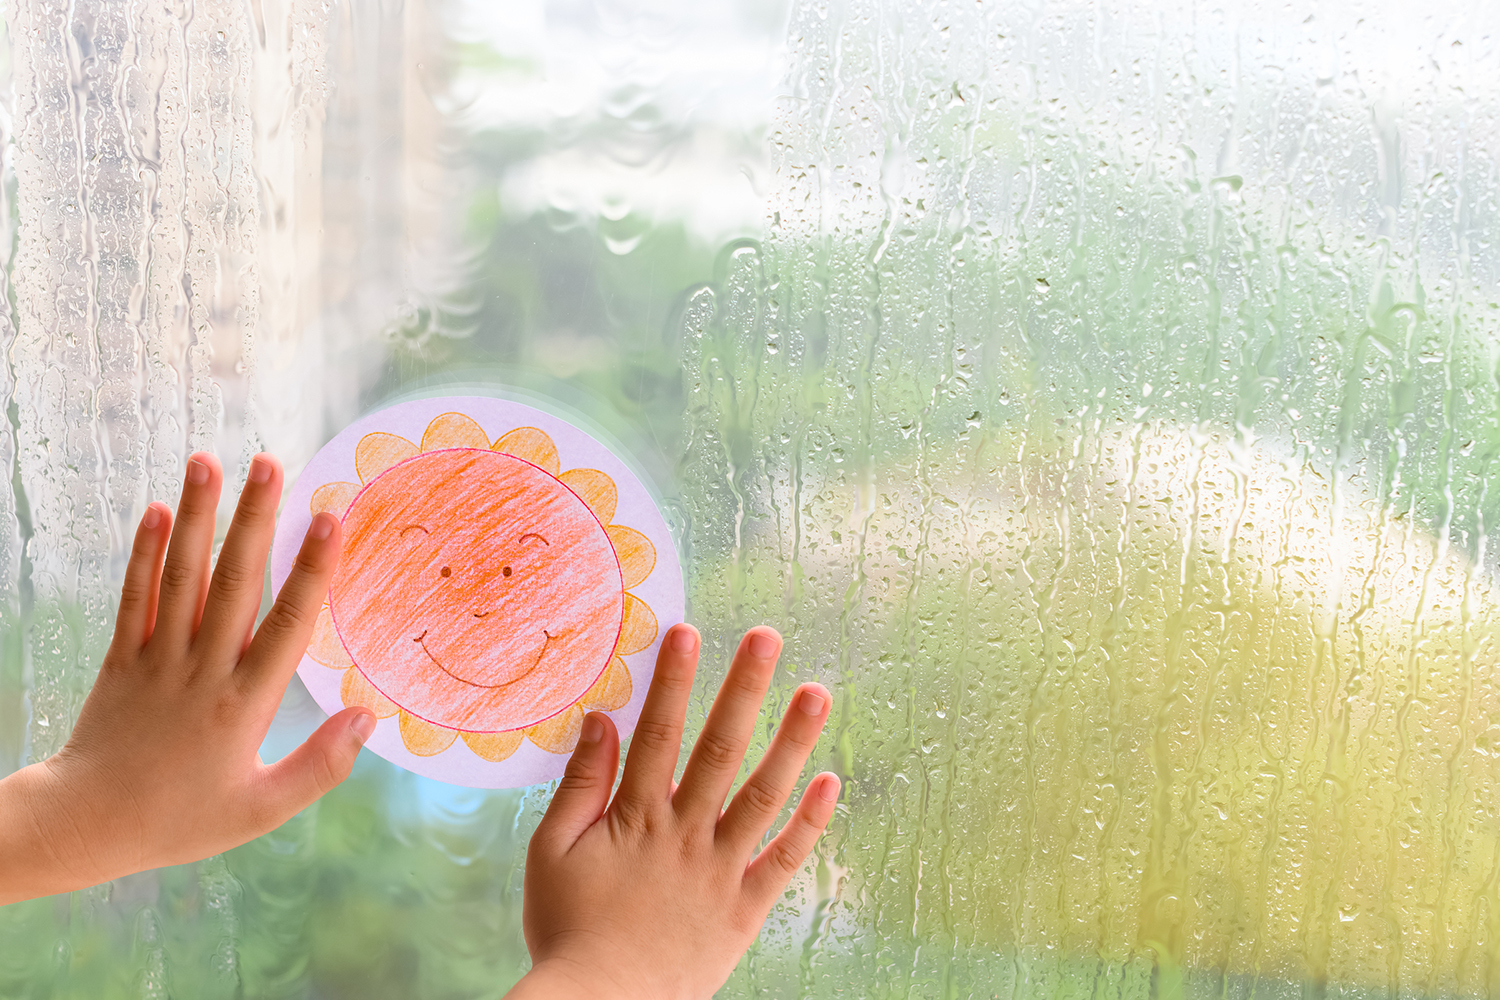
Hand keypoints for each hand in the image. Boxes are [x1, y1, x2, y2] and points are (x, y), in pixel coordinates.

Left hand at [0, 452, 371, 903]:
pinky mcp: (121, 657)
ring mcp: (156, 658)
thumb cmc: (179, 821)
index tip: (328, 520)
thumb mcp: (259, 811)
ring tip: (208, 461)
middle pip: (233, 583)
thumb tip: (367, 718)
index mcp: (242, 705)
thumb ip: (318, 768)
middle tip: (270, 463)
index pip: (285, 625)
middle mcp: (201, 670)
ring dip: (197, 516)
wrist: (84, 825)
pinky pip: (134, 596)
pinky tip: (159, 510)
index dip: (310, 570)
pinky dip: (143, 552)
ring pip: (181, 576)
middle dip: (254, 520)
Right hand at [509, 625, 839, 999]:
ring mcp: (720, 870)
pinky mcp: (744, 908)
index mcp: (636, 817)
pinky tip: (830, 782)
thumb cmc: (567, 930)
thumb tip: (600, 721)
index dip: (673, 680)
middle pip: (720, 749)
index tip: (688, 631)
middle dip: (744, 688)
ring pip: (763, 795)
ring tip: (817, 692)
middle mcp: (685, 834)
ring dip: (792, 741)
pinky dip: (810, 823)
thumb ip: (580, 784)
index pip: (658, 733)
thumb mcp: (552, 852)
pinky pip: (784, 860)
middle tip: (768, 637)